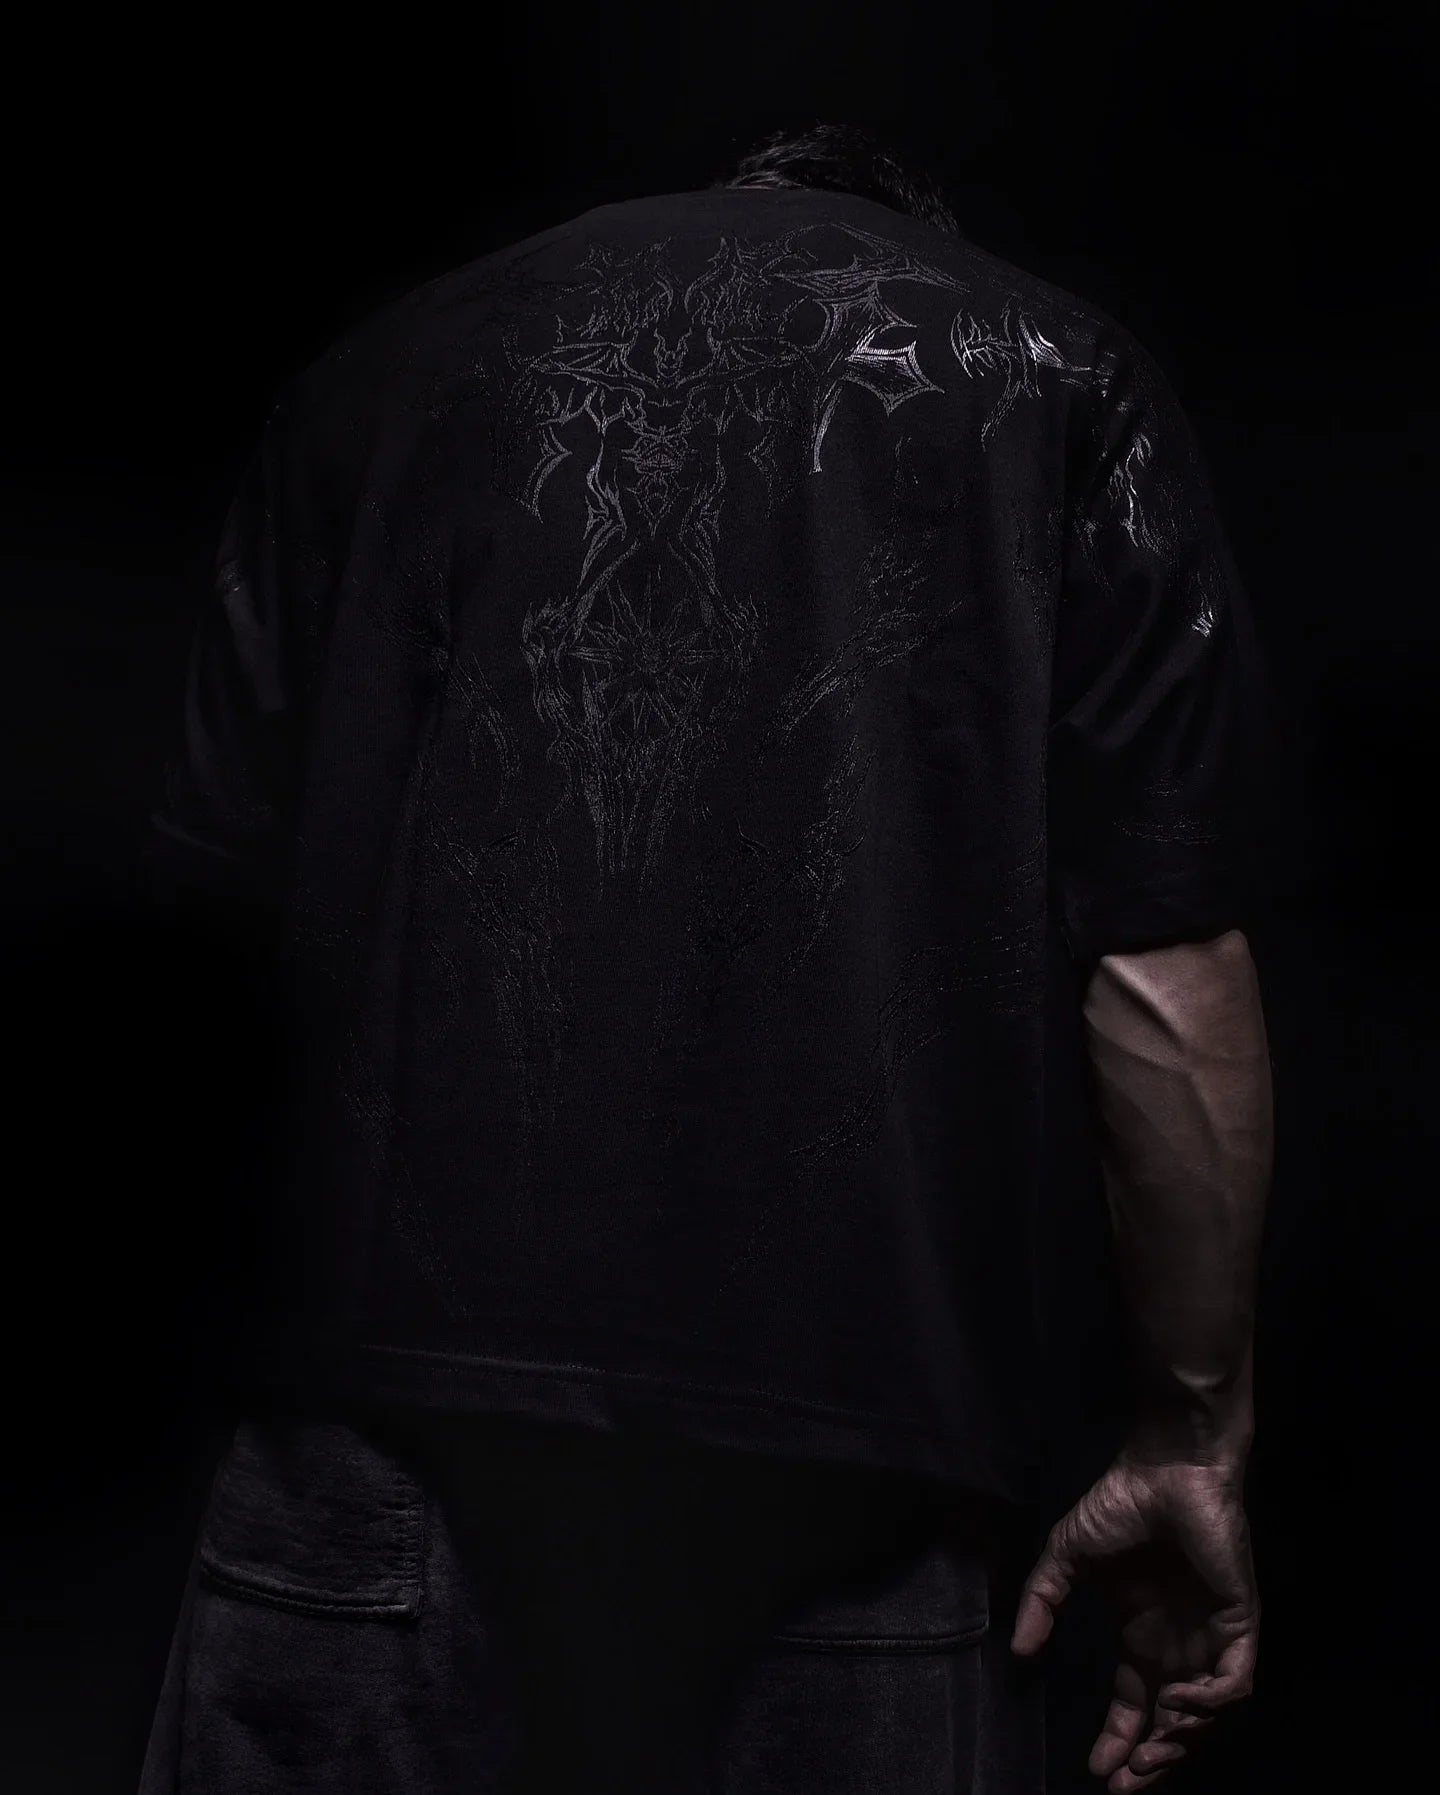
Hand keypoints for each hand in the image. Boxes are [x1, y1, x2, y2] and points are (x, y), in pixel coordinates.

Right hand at [1010, 1453, 1259, 1790]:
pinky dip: (1209, 1703)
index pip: (1134, 1704)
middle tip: (1124, 1785)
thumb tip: (1020, 1651)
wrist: (1167, 1467)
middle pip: (1170, 1724)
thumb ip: (1043, 1602)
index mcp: (1143, 1633)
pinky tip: (1177, 1703)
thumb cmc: (1120, 1503)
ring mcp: (1212, 1635)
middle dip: (1150, 1760)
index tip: (1096, 1770)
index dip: (1118, 1739)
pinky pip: (1235, 1683)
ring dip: (1180, 1743)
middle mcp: (1179, 1643)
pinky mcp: (1240, 1622)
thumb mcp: (1067, 1556)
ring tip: (1149, 1758)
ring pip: (1207, 1716)